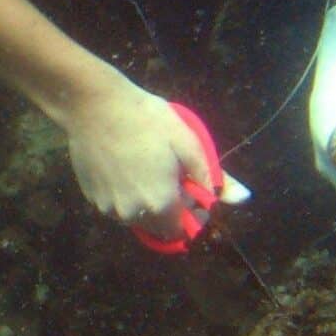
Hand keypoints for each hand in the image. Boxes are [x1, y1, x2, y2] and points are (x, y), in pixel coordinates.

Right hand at [62, 67, 250, 241]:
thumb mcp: (187, 142)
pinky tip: (123, 167)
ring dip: (145, 202)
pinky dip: (125, 194)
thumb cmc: (146, 119)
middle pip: (159, 227)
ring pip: (136, 217)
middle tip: (167, 173)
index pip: (184, 230)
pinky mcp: (92, 199)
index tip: (189, 188)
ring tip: (144, 167)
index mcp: (161, 203)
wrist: (93, 105)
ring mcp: (109, 208)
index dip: (191, 212)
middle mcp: (133, 214)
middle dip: (169, 208)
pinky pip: (116, 206)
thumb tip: (244, 198)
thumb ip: (214, 177)